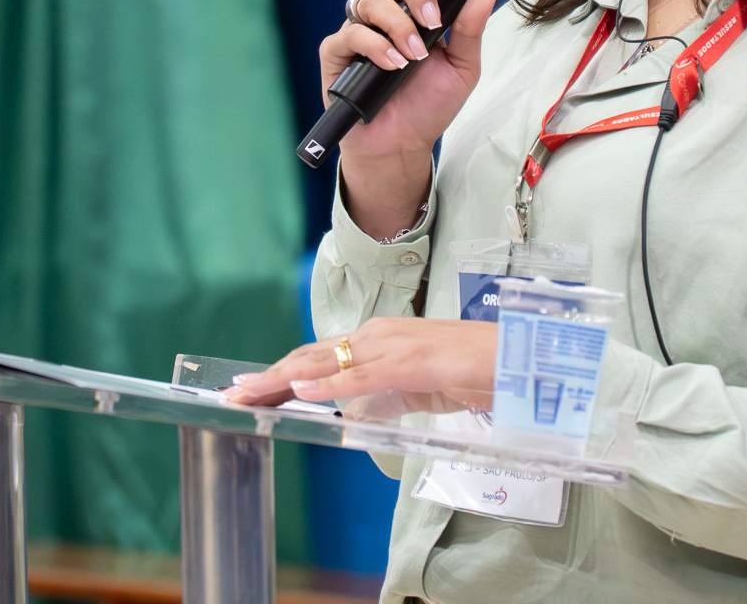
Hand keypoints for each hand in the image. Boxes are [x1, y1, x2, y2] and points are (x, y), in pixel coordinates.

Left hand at [223, 317, 497, 410]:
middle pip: (311, 357)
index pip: (318, 359)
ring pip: (326, 363)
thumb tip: (352, 410)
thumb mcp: (417, 388)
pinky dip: (330, 386)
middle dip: (268, 376)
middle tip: (230, 394)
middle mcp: (378, 336)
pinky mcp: (412, 363)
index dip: (279, 376)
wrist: (516, 359)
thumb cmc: (473, 371)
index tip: (248, 391)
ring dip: (283, 379)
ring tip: (249, 393)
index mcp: (378, 341)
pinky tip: (303, 393)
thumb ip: (383, 395)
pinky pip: (363, 376)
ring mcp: (393, 346)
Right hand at [325, 0, 498, 237]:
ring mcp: (361, 28)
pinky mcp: (338, 51)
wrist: (400, 144)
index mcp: (419, 6)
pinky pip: (351, 34)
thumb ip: (470, 30)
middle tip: (433, 20)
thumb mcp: (462, 68)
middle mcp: (388, 9)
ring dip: (397, 25)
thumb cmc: (429, 103)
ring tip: (413, 56)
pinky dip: (374, 47)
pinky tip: (391, 65)